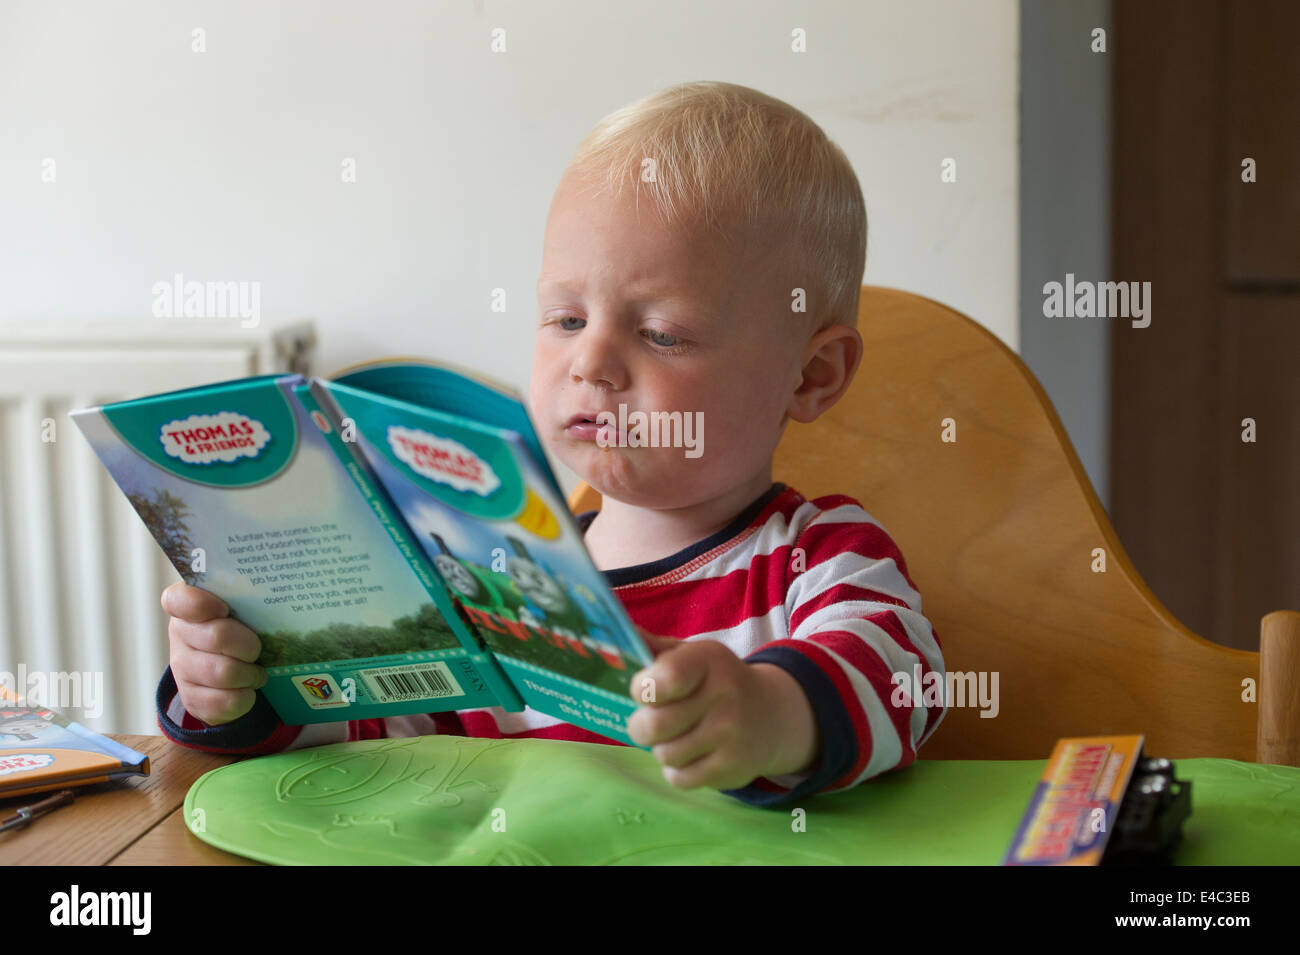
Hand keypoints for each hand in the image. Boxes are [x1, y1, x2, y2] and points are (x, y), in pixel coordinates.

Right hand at [162, 582, 266, 725]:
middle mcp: (180, 635)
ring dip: (249, 673)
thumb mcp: (241, 607)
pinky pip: (224, 702)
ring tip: (257, 671)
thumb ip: (249, 595)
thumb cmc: (240, 628)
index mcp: (189, 606)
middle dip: (248, 645)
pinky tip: (247, 690)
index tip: (225, 608)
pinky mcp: (192, 699)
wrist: (231, 669)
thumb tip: (283, 587)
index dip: (199, 604)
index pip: (179, 600)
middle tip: (259, 649)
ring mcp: (182, 669)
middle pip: (217, 637)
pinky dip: (245, 697)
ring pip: (223, 673)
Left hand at [626, 629, 820, 790]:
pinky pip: (680, 779)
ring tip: (676, 737)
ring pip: (665, 755)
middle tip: (649, 722)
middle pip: (655, 726)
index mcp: (708, 660)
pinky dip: (677, 771)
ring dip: (662, 749)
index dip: (642, 688)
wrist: (772, 714)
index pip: (665, 677)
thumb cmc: (715, 681)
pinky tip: (691, 755)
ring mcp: (730, 734)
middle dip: (641, 727)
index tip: (642, 692)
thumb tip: (619, 636)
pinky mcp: (732, 768)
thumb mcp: (692, 656)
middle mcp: (724, 695)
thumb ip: (656, 650)